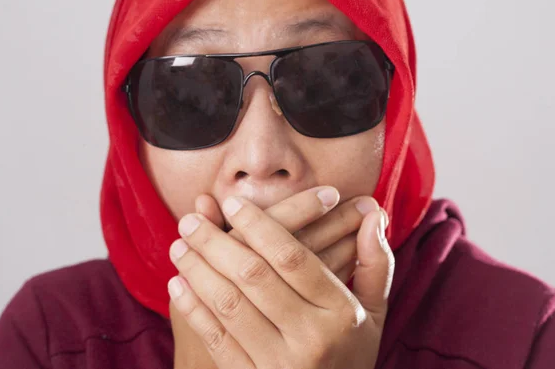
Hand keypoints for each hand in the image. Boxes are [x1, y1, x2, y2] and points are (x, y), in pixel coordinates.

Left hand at [168, 187, 393, 368]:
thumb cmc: (352, 353)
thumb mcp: (375, 312)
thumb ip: (375, 263)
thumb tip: (372, 213)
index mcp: (341, 313)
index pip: (292, 257)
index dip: (259, 225)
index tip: (232, 202)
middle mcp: (310, 339)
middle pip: (254, 276)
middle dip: (216, 243)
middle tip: (190, 219)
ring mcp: (279, 365)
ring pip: (229, 305)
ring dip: (198, 271)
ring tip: (179, 246)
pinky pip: (217, 341)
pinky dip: (194, 310)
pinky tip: (179, 285)